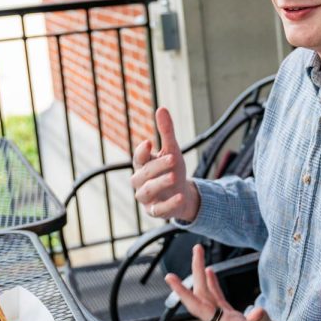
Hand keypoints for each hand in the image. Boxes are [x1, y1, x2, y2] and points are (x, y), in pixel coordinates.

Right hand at [131, 107, 199, 222]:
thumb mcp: (172, 150)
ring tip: (174, 176)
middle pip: (143, 174)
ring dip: (160, 183)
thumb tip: (161, 108)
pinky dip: (168, 204)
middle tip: (173, 158)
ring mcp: (147, 198)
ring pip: (147, 192)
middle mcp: (140, 182)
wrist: (182, 194)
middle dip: (157, 166)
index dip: (141, 152)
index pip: (138, 159)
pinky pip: (158, 210)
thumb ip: (166, 132)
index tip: (149, 143)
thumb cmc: (172, 169)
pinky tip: (180, 196)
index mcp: (142, 166)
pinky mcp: (155, 211)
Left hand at [166, 244, 306, 320]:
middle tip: (196, 248)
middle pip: (202, 296)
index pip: (199, 307)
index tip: (170, 278)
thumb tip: (255, 310)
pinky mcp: (235, 320)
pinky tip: (210, 273)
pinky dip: (213, 285)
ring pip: (208, 296)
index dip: (183, 292)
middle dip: (196, 272)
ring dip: (202, 276)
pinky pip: (218, 299)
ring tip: (200, 254)